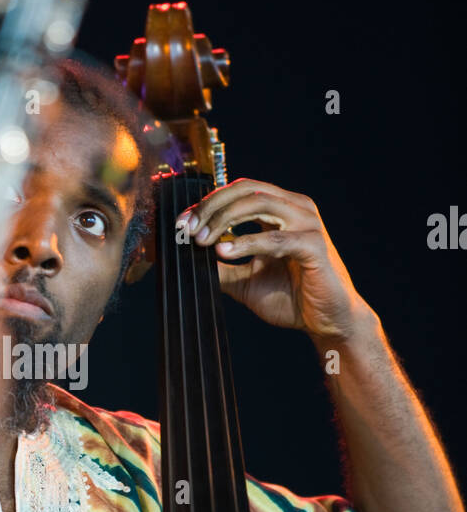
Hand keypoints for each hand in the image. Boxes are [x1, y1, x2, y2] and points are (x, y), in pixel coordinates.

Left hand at [176, 178, 372, 340]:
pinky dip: (246, 243)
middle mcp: (296, 209)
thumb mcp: (245, 280)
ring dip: (224, 219)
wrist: (327, 322)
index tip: (183, 223)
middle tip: (188, 228)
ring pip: (258, 204)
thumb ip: (222, 265)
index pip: (240, 191)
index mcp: (282, 210)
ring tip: (202, 240)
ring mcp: (308, 223)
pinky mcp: (314, 245)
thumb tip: (189, 256)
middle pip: (246, 189)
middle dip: (211, 206)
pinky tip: (224, 252)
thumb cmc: (292, 298)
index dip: (208, 202)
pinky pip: (274, 239)